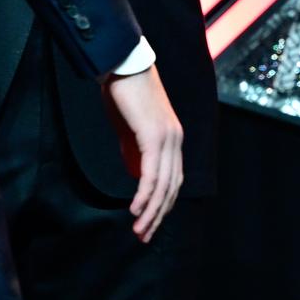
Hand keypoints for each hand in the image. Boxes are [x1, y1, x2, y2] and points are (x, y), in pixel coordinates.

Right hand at [102, 63, 183, 241]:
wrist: (123, 63)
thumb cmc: (124, 92)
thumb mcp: (131, 126)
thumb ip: (136, 148)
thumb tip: (135, 171)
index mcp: (173, 137)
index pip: (174, 180)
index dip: (163, 204)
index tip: (149, 222)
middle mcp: (176, 139)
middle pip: (172, 188)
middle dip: (158, 215)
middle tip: (144, 236)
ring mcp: (167, 138)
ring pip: (163, 185)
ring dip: (151, 212)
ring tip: (139, 230)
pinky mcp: (154, 136)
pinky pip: (151, 174)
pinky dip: (144, 195)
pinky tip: (136, 209)